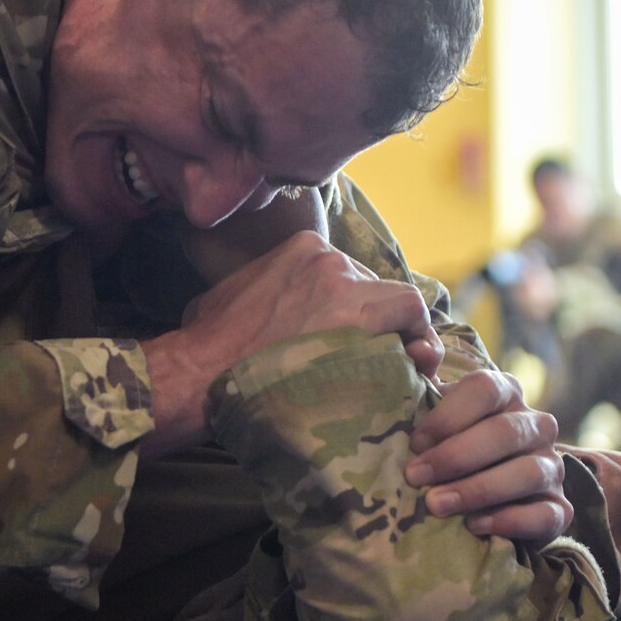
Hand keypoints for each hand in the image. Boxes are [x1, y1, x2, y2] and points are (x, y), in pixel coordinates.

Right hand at [142, 231, 442, 454]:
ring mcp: (346, 284)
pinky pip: (411, 315)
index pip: (349, 274)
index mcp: (301, 248)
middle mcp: (329, 258)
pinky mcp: (361, 316)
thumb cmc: (208, 346)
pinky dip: (419, 338)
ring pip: (398, 302)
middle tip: (374, 361)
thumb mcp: (227, 296)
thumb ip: (259, 288)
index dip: (358, 310)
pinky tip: (414, 364)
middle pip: (375, 289)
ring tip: (398, 368)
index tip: (354, 339)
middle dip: (378, 326)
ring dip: (399, 335)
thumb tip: (264, 306)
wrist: (201, 373)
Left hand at [405, 369, 569, 543]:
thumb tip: (419, 348)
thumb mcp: (434, 412)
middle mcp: (536, 425)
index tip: (414, 443)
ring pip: (526, 472)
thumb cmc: (448, 445)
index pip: (485, 389)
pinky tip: (475, 526)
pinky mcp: (559, 507)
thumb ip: (423, 378)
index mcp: (505, 394)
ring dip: (478, 489)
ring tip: (437, 505)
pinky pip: (545, 514)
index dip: (448, 416)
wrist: (486, 496)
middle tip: (415, 477)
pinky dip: (510, 520)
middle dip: (455, 456)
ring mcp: (552, 466)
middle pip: (504, 432)